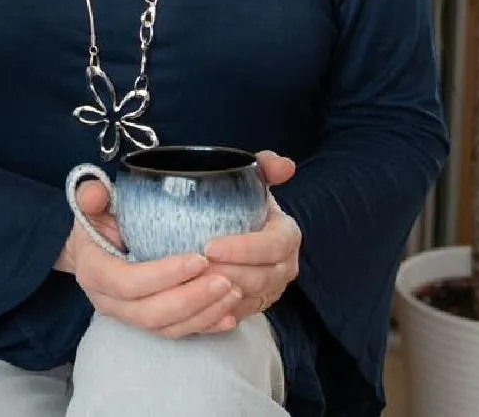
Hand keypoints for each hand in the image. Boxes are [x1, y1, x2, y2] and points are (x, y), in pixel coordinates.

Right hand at [57, 180, 248, 338]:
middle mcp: (109, 302)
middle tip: (225, 279)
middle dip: (191, 299)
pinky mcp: (148, 322)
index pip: (128, 283)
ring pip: (167, 328)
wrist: (93, 245)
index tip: (199, 258)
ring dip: (203, 314)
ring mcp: (128, 316)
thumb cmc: (97, 219)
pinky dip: (204, 326)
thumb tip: (95, 194)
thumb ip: (90, 194)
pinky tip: (230, 315)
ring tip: (233, 291)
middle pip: (151, 313)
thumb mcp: (90, 202)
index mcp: (94, 271)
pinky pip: (177, 332)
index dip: (164, 275)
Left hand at [201, 151, 301, 330]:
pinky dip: (217, 312)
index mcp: (287, 237)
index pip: (272, 247)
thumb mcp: (255, 180)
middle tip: (195, 268)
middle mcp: (285, 267)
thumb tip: (285, 164)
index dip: (243, 249)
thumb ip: (266, 166)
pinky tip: (195, 303)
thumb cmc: (246, 203)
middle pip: (261, 278)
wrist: (243, 227)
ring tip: (191, 284)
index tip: (211, 246)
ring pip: (248, 300)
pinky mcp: (254, 306)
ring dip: (221, 296)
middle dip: (228, 275)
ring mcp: (271, 290)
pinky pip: (238, 315)